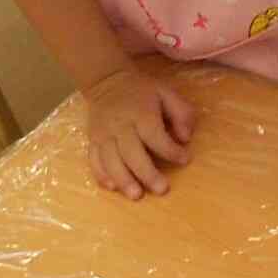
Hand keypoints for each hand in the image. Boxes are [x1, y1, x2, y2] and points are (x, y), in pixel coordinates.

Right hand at [82, 66, 196, 200]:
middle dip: (147, 173)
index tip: (185, 159)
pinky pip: (94, 161)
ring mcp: (103, 135)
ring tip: (136, 195)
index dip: (171, 150)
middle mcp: (120, 126)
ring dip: (123, 180)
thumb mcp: (167, 93)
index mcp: (141, 113)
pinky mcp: (92, 141)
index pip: (155, 136)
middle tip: (162, 189)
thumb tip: (185, 138)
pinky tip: (113, 188)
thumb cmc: (142, 91)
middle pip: (132, 153)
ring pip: (111, 161)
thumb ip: (181, 113)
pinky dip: (102, 175)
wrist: (106, 81)